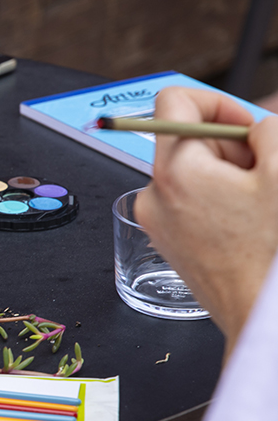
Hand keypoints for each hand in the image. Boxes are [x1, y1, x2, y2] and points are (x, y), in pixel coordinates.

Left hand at [135, 86, 277, 349]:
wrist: (264, 319)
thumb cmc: (272, 253)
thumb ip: (269, 131)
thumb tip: (256, 125)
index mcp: (175, 171)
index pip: (173, 101)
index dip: (218, 102)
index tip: (249, 127)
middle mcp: (154, 194)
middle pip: (188, 139)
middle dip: (234, 146)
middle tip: (266, 173)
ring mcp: (158, 221)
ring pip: (195, 171)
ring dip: (233, 174)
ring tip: (261, 204)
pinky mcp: (169, 241)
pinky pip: (192, 201)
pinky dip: (222, 199)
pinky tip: (250, 223)